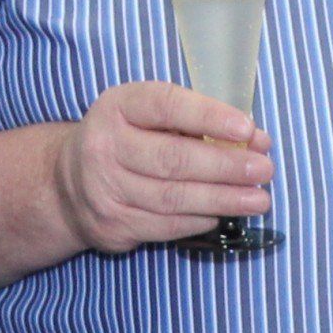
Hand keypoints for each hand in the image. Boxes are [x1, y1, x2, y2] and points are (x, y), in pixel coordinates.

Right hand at [51, 80, 273, 253]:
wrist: (69, 184)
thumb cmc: (126, 140)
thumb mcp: (148, 116)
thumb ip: (198, 122)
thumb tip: (256, 140)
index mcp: (118, 107)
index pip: (166, 106)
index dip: (208, 116)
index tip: (246, 128)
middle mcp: (105, 147)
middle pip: (173, 159)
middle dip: (226, 166)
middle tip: (263, 170)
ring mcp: (105, 190)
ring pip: (173, 198)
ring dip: (223, 200)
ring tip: (258, 199)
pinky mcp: (113, 225)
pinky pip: (166, 226)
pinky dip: (201, 220)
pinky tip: (223, 214)